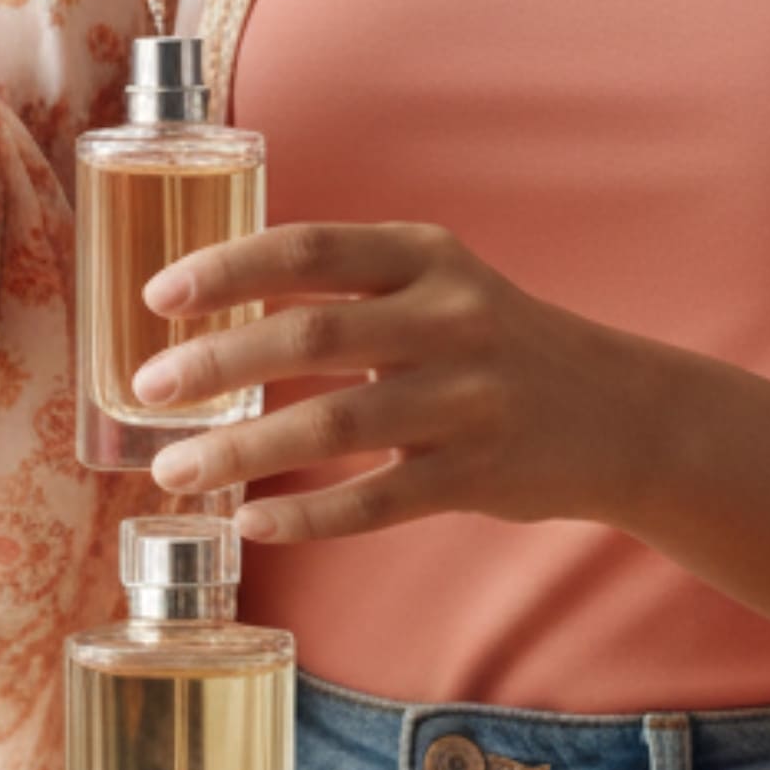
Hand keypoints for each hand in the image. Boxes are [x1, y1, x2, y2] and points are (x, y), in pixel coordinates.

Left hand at [125, 219, 664, 543]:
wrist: (621, 414)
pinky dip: (306, 515)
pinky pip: (374, 501)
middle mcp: (449, 318)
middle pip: (310, 334)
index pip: (310, 248)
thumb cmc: (495, 342)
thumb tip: (215, 313)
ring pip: (333, 423)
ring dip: (241, 450)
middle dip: (216, 363)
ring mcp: (466, 399)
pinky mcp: (476, 475)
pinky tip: (251, 522)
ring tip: (174, 469)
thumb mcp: (438, 282)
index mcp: (426, 256)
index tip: (159, 294)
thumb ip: (347, 284)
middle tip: (147, 389)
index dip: (228, 269)